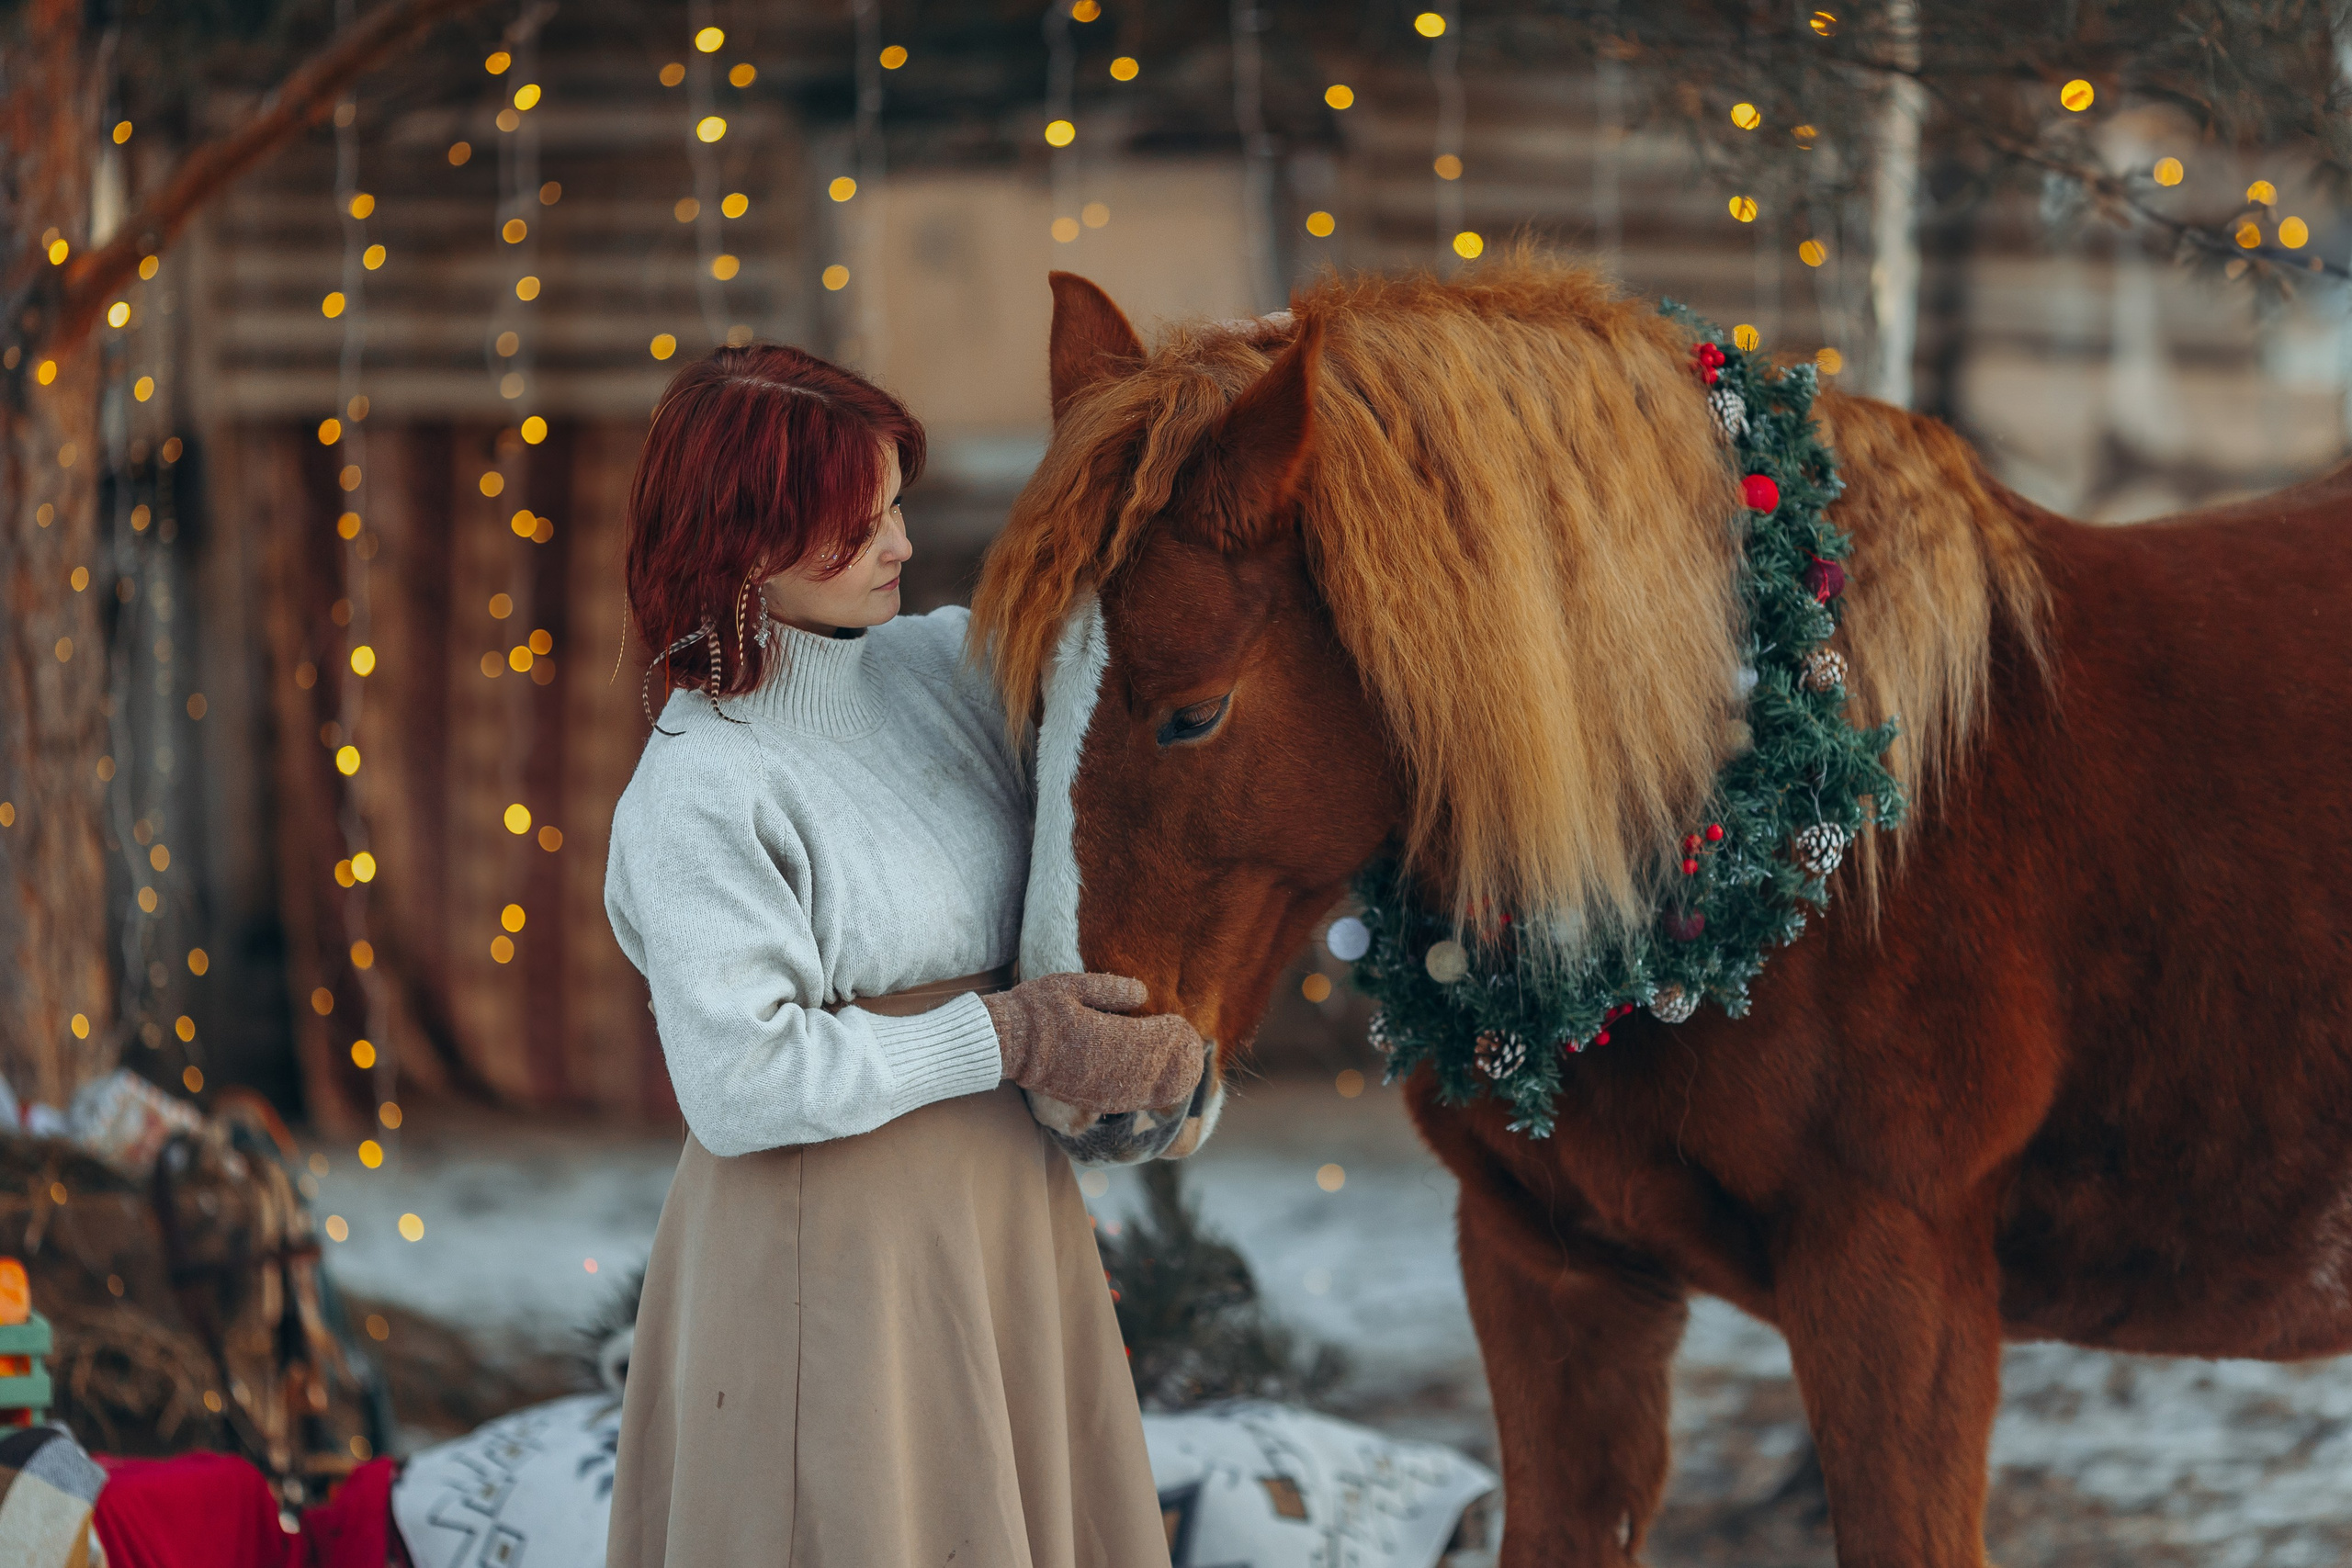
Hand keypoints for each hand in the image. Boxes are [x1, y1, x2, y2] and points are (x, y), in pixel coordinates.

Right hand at [984, 972, 1204, 1114]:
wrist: (1002, 1043)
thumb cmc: (1035, 1008)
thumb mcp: (1070, 985)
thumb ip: (1109, 988)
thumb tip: (1143, 993)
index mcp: (1102, 1036)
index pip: (1149, 1040)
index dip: (1171, 1036)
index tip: (1183, 1026)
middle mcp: (1103, 1068)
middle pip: (1152, 1070)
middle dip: (1174, 1061)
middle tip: (1194, 1052)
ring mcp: (1095, 1088)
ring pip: (1141, 1091)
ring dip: (1165, 1083)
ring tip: (1185, 1075)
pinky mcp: (1085, 1099)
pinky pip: (1122, 1101)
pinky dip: (1145, 1097)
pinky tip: (1156, 1093)